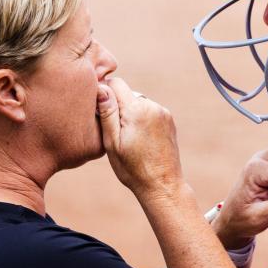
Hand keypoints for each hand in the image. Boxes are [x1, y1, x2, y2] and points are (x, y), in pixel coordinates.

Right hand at [97, 78, 182, 199]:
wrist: (162, 184)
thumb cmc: (133, 168)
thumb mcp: (112, 142)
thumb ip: (107, 113)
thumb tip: (100, 87)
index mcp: (136, 110)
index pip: (116, 83)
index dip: (104, 92)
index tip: (99, 110)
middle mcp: (152, 106)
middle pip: (127, 93)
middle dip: (118, 106)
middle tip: (113, 130)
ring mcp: (163, 113)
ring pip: (138, 102)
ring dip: (130, 113)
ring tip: (128, 137)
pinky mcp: (169, 120)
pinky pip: (149, 111)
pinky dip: (142, 119)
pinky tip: (140, 138)